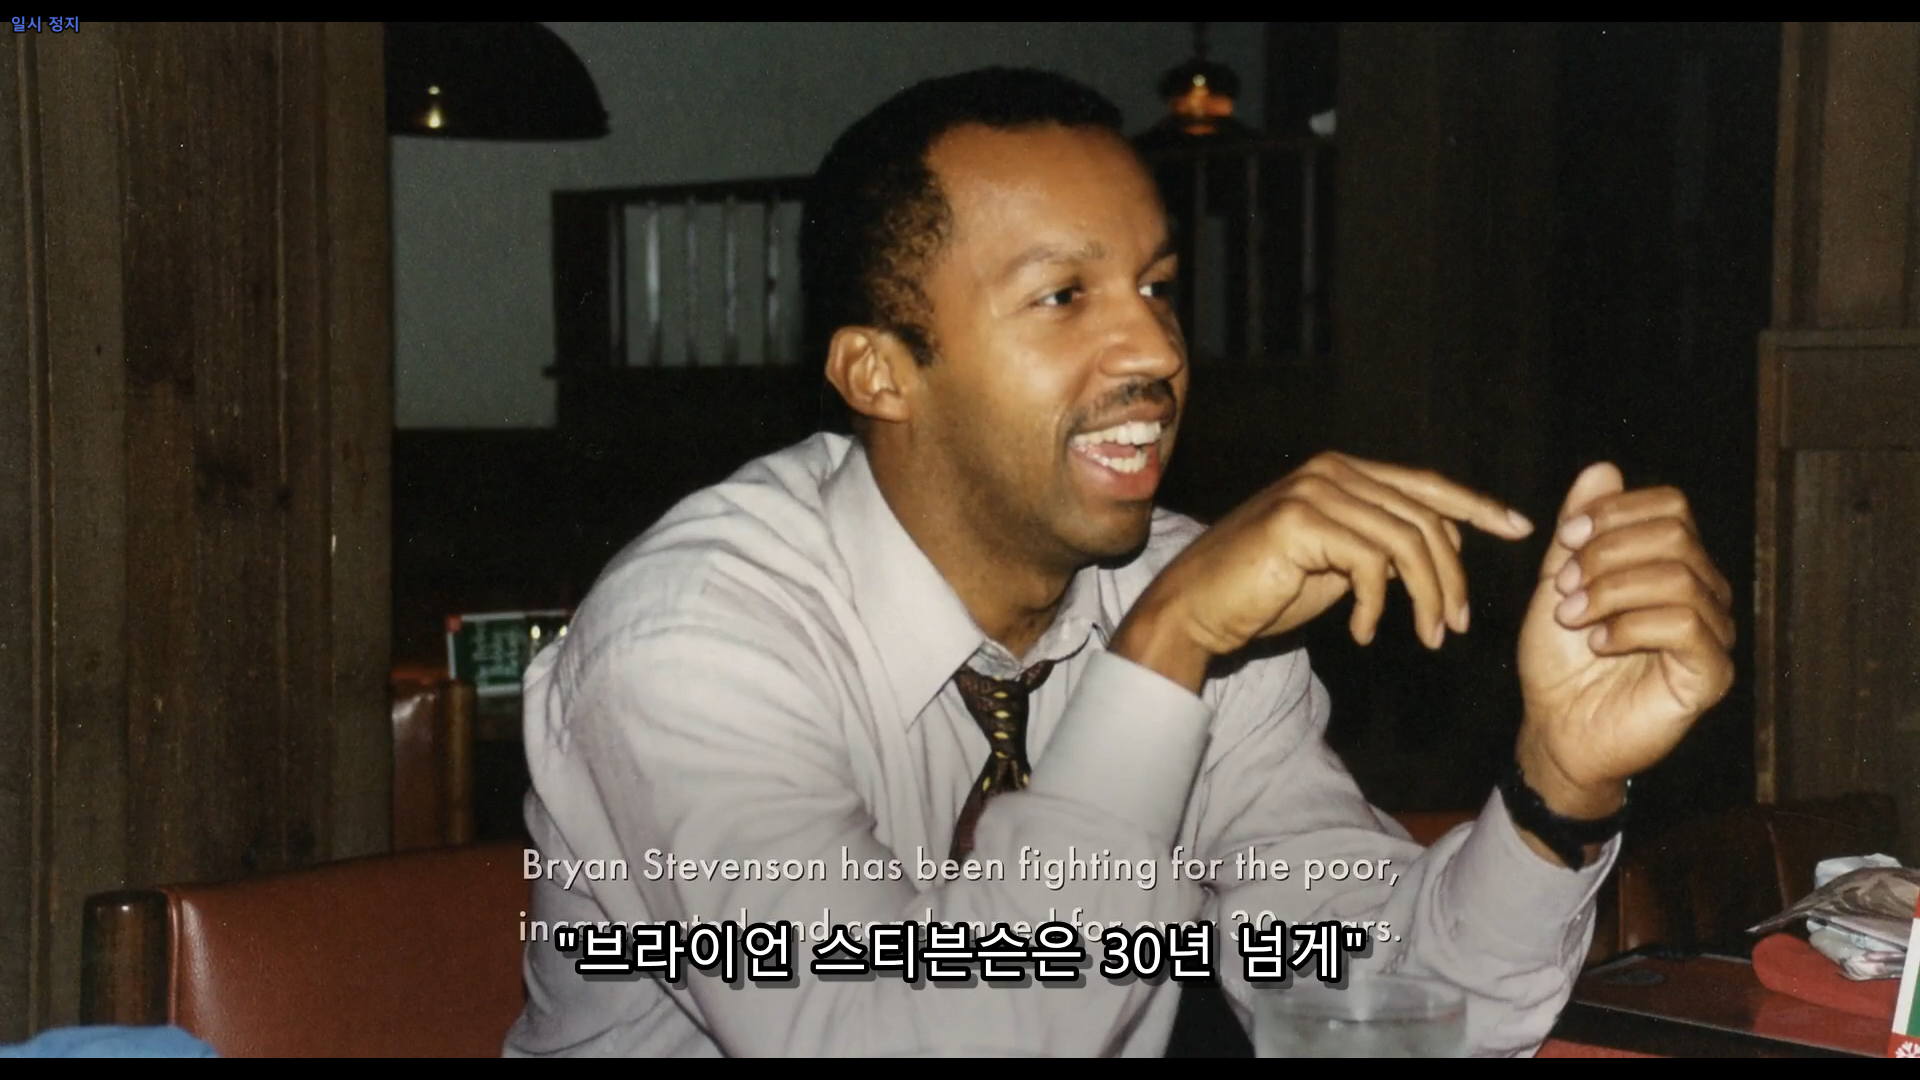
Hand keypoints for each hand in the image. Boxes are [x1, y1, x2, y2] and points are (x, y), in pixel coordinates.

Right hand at [1113, 452, 1535, 691]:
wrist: (1195, 609)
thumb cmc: (1261, 592)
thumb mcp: (1336, 565)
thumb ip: (1380, 546)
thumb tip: (1441, 545)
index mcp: (1341, 473)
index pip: (1424, 485)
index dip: (1476, 507)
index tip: (1520, 530)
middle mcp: (1330, 471)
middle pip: (1424, 517)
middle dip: (1452, 576)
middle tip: (1455, 626)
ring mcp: (1314, 491)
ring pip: (1407, 543)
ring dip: (1426, 596)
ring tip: (1428, 637)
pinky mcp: (1299, 520)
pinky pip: (1370, 564)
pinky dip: (1378, 606)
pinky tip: (1365, 634)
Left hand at [1514, 463, 1735, 822]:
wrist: (1554, 726)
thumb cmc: (1560, 658)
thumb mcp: (1559, 581)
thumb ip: (1580, 529)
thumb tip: (1604, 468)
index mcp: (1671, 563)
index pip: (1670, 506)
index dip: (1615, 513)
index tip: (1565, 541)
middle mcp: (1702, 591)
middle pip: (1676, 535)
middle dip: (1607, 554)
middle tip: (1565, 588)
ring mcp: (1712, 632)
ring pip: (1679, 576)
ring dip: (1612, 591)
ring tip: (1575, 617)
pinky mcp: (1711, 673)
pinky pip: (1687, 625)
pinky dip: (1631, 626)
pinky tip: (1598, 643)